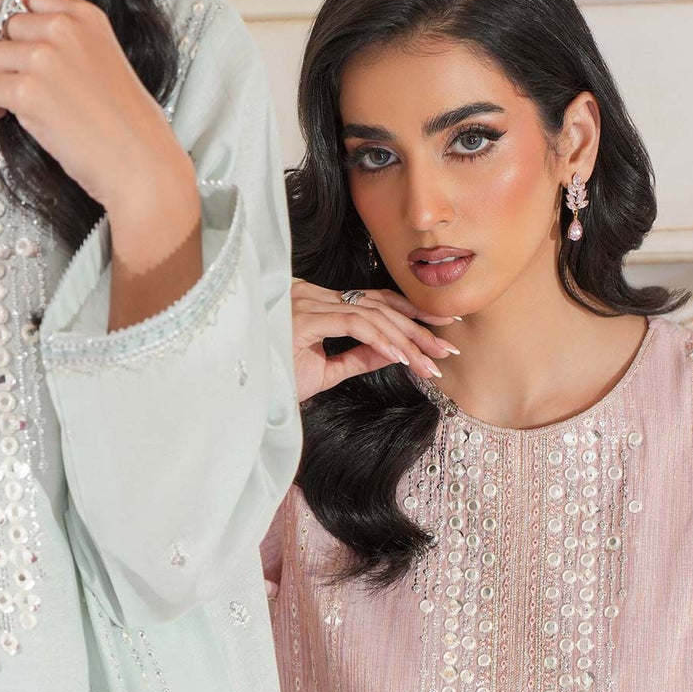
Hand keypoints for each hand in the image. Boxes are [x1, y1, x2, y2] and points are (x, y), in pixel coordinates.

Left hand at [0, 0, 200, 272]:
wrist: (138, 159)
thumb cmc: (124, 122)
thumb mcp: (101, 59)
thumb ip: (63, 43)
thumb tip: (10, 47)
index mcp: (84, 16)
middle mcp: (63, 28)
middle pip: (1, 27)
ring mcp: (44, 57)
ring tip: (0, 104)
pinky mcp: (27, 90)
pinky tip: (2, 115)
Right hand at [291, 280, 458, 401]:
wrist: (244, 395)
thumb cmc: (275, 382)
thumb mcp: (326, 371)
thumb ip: (359, 357)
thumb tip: (396, 352)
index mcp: (317, 304)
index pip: (373, 301)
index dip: (410, 312)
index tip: (442, 328)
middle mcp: (312, 295)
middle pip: (378, 304)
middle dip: (418, 326)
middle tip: (448, 347)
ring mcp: (306, 304)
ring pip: (370, 314)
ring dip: (406, 338)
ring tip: (430, 361)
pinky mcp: (301, 319)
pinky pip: (352, 324)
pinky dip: (380, 339)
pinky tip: (400, 357)